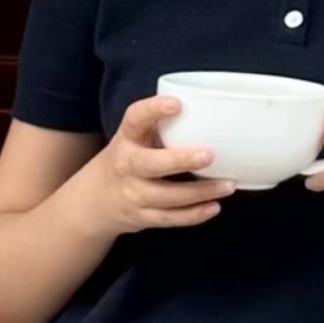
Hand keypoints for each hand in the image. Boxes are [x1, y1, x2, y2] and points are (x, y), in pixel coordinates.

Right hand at [78, 89, 232, 238]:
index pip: (134, 119)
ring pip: (166, 196)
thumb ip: (162, 126)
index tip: (177, 104)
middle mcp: (126, 165)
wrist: (96, 200)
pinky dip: (193, 215)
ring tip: (227, 185)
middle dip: (180, 160)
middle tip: (208, 155)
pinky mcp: (143, 216)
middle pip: (149, 164)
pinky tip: (214, 206)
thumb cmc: (129, 158)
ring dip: (200, 192)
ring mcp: (134, 194)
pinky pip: (170, 218)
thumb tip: (212, 112)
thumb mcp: (135, 137)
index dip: (153, 110)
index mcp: (127, 138)